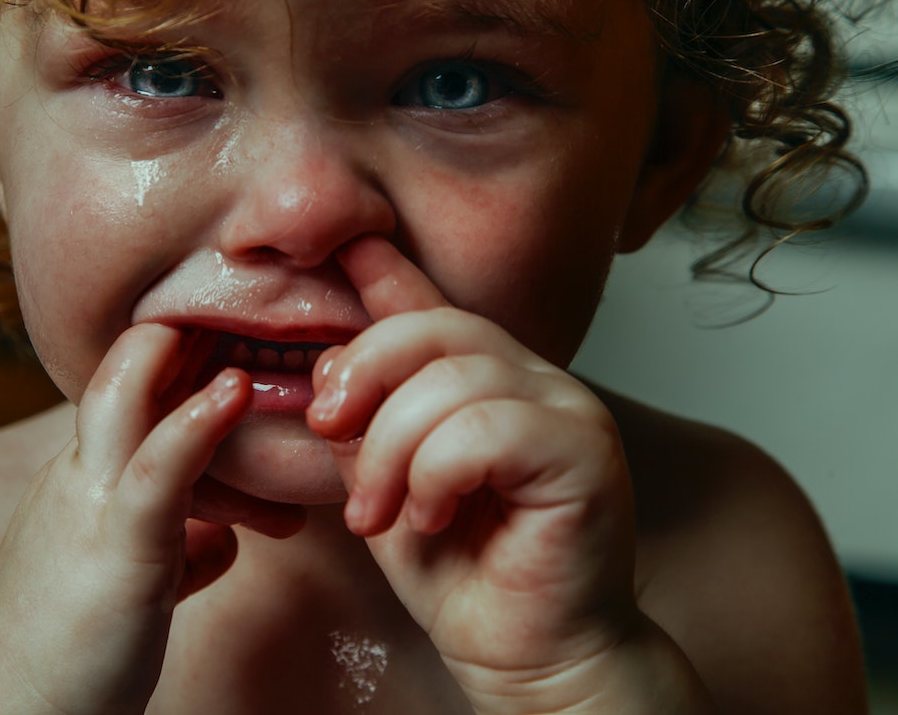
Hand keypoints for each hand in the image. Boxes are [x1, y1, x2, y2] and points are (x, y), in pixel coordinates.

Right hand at [0, 324, 302, 714]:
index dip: (179, 367)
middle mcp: (76, 476)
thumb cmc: (66, 655)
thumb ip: (173, 552)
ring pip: (126, 399)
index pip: (129, 399)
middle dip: (177, 337)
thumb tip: (219, 542)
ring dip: (183, 356)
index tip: (235, 346)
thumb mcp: (123, 584)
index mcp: (80, 482)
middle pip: (119, 375)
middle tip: (246, 313)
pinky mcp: (114, 547)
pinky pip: (155, 469)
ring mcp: (89, 504)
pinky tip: (233, 393)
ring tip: (247, 323)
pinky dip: (196, 424)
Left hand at [307, 237, 640, 708]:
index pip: (433, 309)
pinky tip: (431, 517)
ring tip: (378, 514)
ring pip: (453, 380)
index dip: (383, 274)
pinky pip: (484, 429)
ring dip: (390, 450)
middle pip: (435, 329)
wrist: (528, 659)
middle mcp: (537, 381)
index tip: (342, 252)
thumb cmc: (462, 577)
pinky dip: (435, 473)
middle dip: (363, 376)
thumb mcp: (387, 484)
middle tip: (326, 429)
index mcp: (492, 379)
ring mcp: (568, 412)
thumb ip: (366, 422)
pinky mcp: (585, 454)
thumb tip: (327, 364)